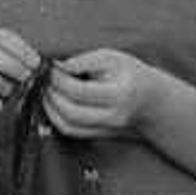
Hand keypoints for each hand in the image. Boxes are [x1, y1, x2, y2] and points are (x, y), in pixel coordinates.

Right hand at [0, 28, 44, 125]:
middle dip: (12, 65)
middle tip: (26, 78)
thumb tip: (40, 66)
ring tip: (9, 92)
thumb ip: (26, 66)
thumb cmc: (1, 88)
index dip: (21, 49)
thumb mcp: (15, 73)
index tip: (36, 63)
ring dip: (0, 84)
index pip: (3, 38)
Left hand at [40, 49, 154, 141]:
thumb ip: (84, 60)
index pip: (80, 91)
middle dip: (51, 95)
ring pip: (67, 126)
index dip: (59, 80)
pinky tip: (52, 103)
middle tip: (43, 80)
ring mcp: (106, 130)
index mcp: (120, 94)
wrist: (152, 101)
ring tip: (46, 90)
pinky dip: (56, 118)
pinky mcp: (98, 136)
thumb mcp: (113, 58)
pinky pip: (71, 131)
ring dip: (50, 108)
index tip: (49, 68)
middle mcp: (113, 116)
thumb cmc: (130, 74)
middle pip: (71, 112)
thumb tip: (56, 66)